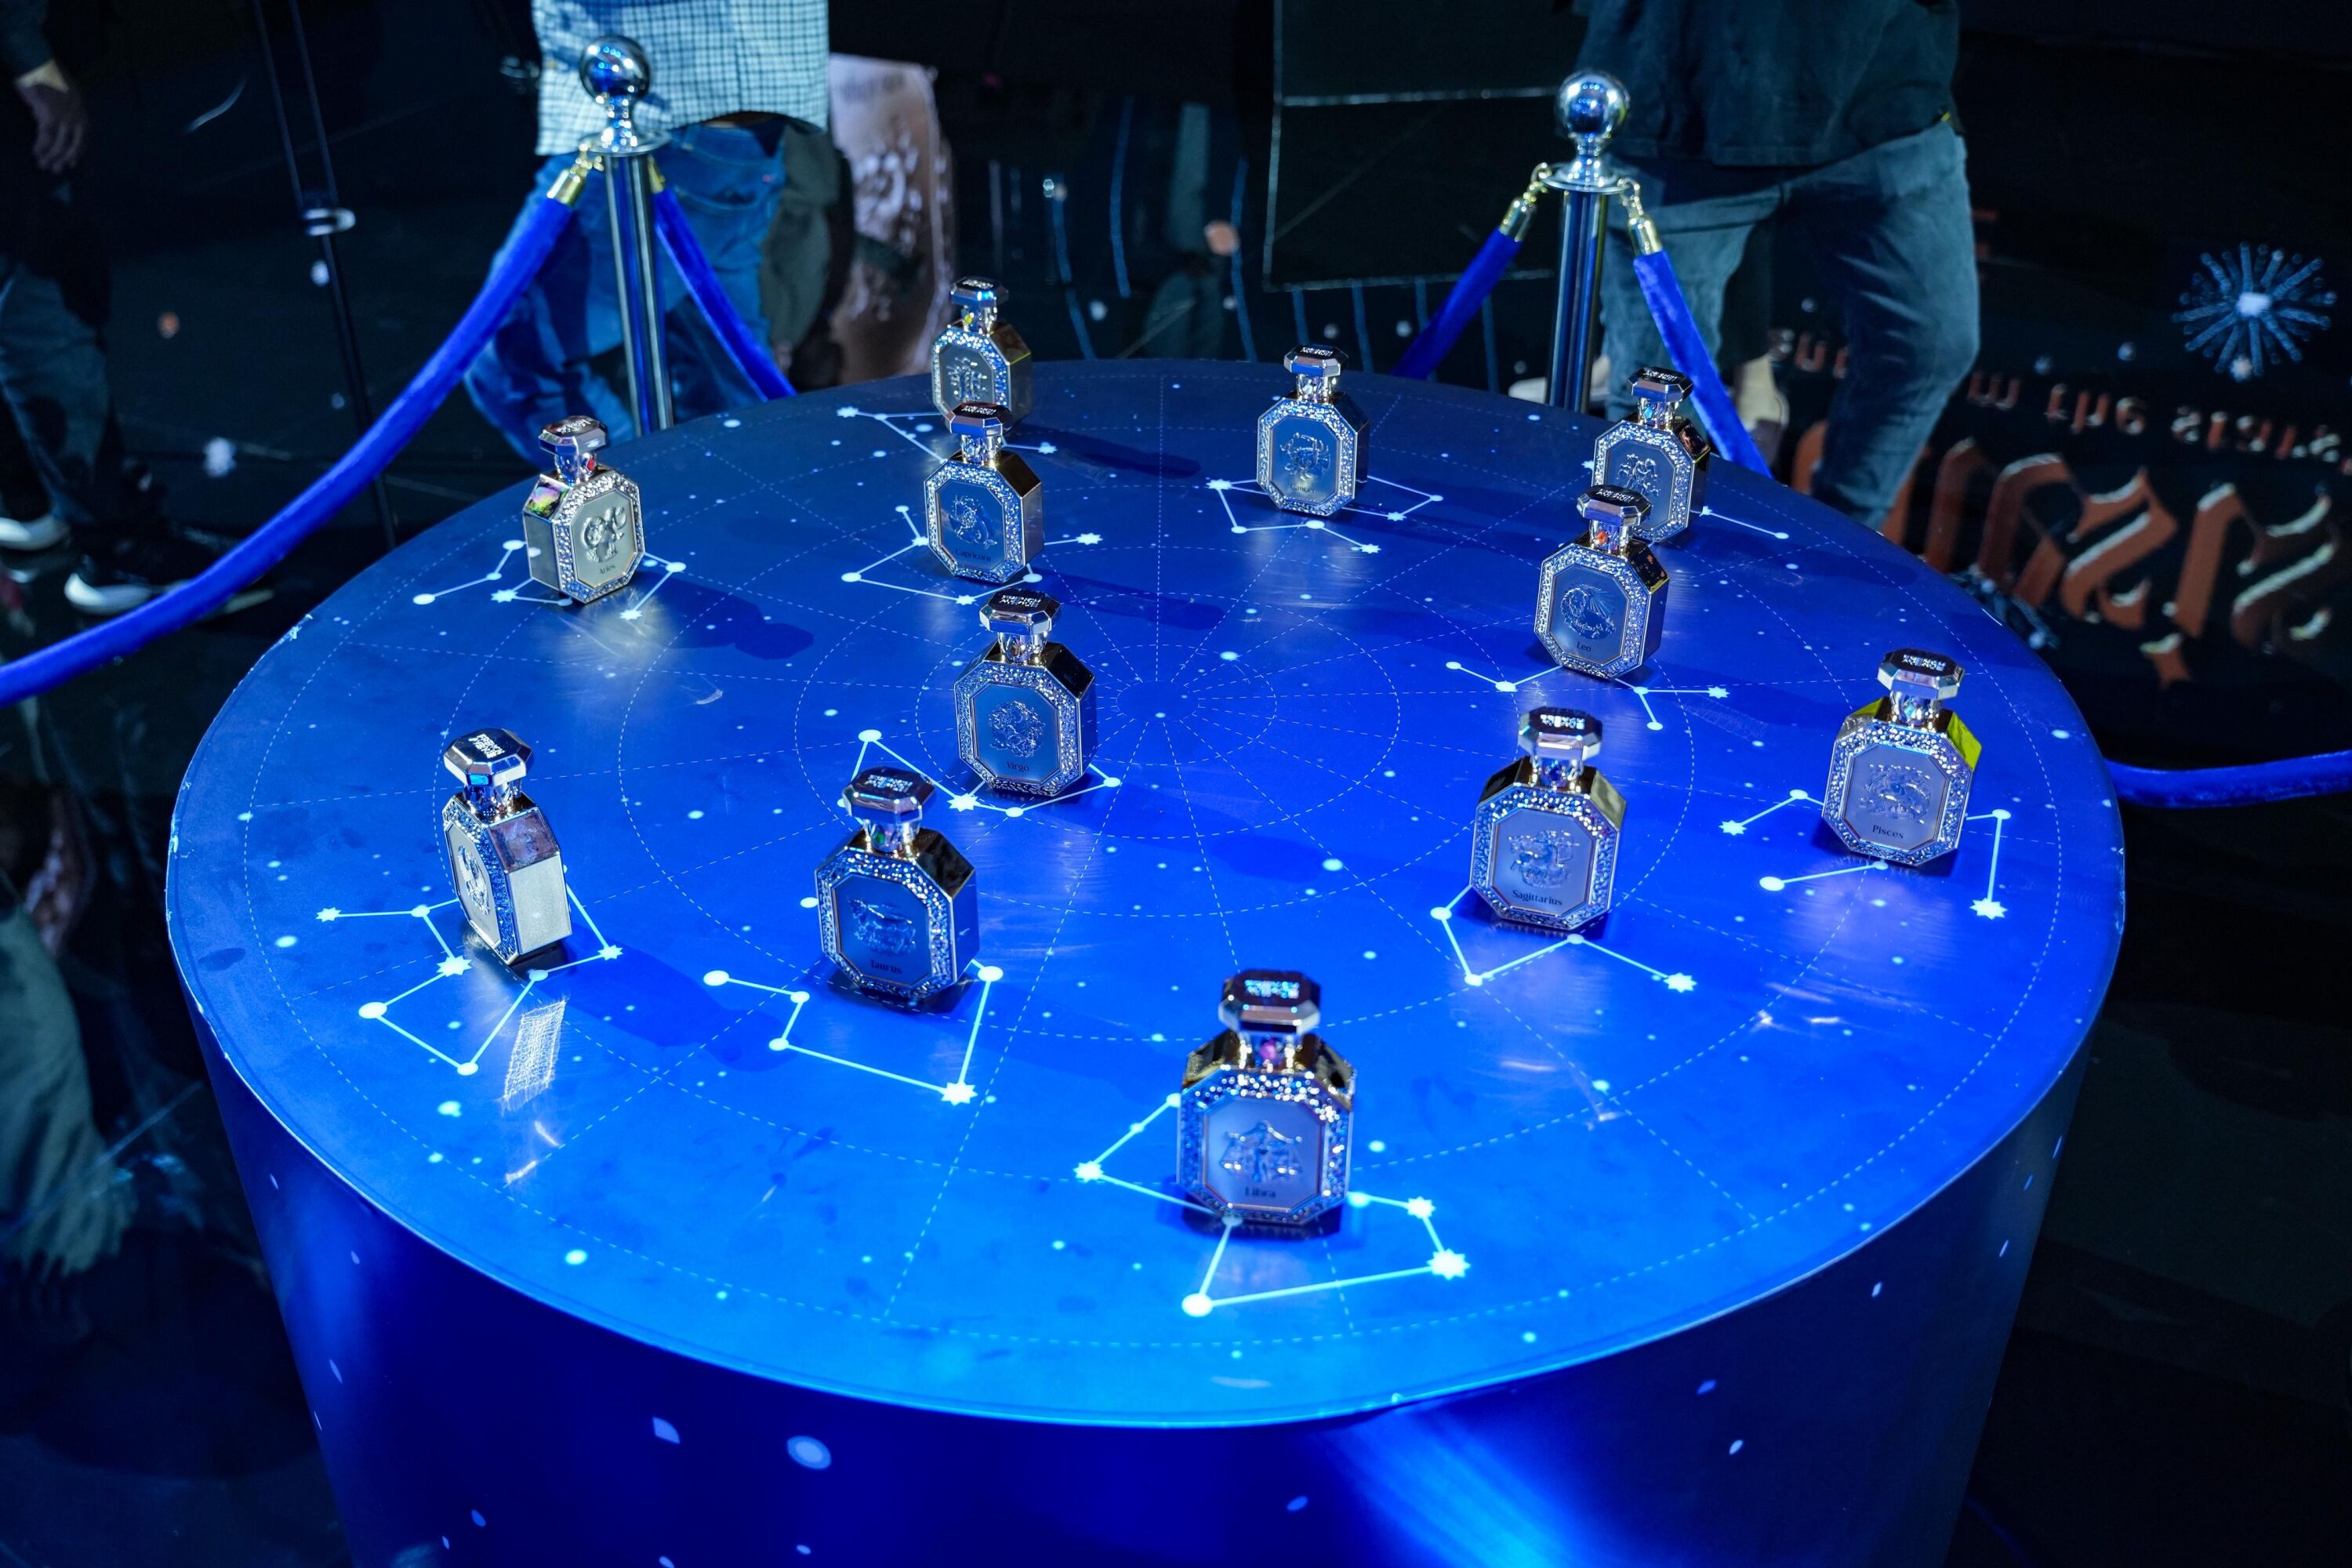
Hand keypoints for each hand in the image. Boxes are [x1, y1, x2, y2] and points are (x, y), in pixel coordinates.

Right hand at [15, 58, 86, 173]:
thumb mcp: (63, 91)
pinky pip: (45, 138)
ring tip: (44, 165)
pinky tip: (36, 153)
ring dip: (51, 157)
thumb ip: (63, 107)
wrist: (36, 62)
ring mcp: (65, 117)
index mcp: (81, 108)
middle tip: (57, 170)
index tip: (73, 162)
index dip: (78, 150)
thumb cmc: (46, 73)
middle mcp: (77, 115)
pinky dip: (40, 147)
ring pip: (60, 144)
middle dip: (65, 159)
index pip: (84, 135)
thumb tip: (51, 121)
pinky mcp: (50, 117)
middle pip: (74, 144)